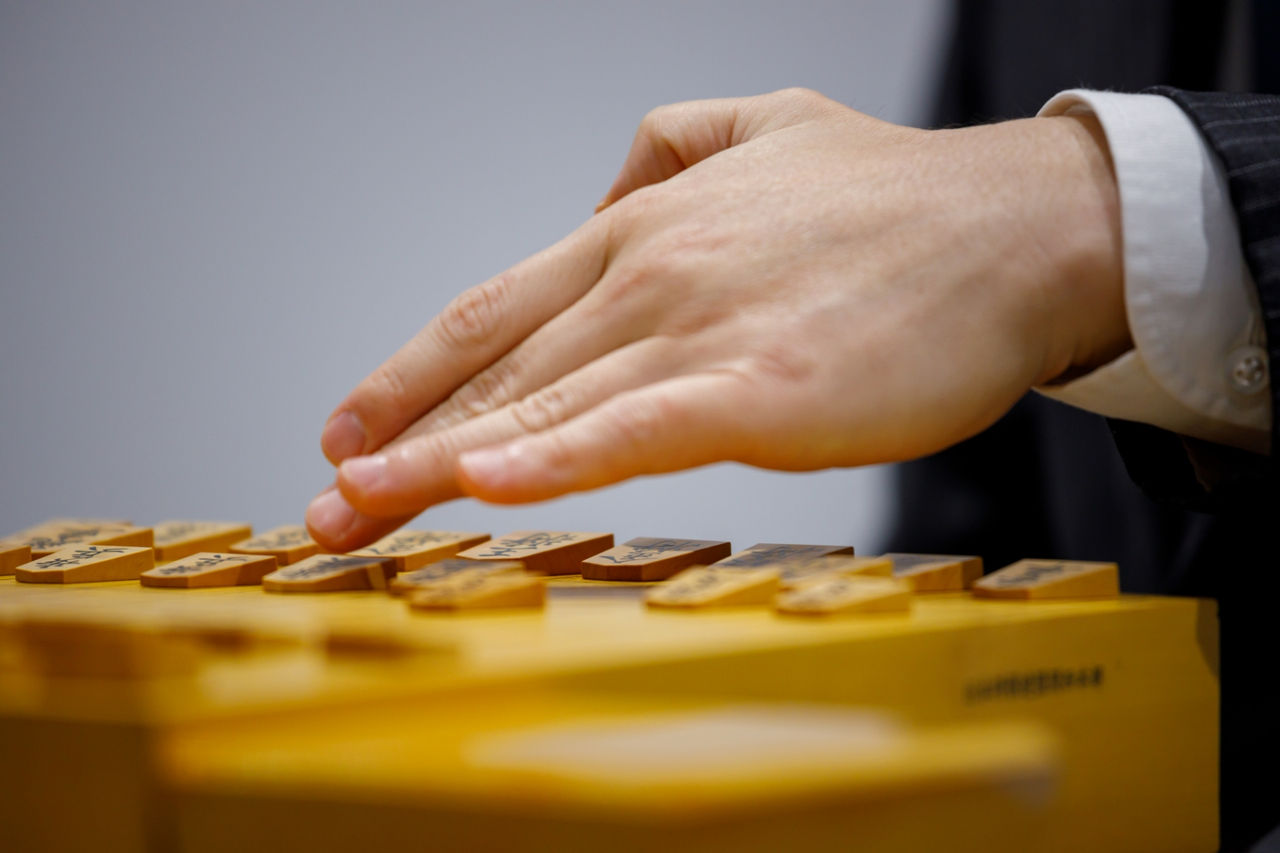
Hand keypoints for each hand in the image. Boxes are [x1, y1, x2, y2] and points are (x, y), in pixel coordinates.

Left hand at [306, 88, 1125, 550]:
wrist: (1019, 228)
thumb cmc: (899, 202)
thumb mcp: (768, 124)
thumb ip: (675, 143)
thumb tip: (611, 185)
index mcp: (640, 227)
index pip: (493, 311)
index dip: (411, 374)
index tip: (351, 427)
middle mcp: (648, 275)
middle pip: (496, 371)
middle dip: (399, 441)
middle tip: (324, 501)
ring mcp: (699, 329)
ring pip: (544, 407)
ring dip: (439, 465)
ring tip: (359, 513)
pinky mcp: (761, 388)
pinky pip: (635, 428)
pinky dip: (554, 459)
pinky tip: (487, 486)